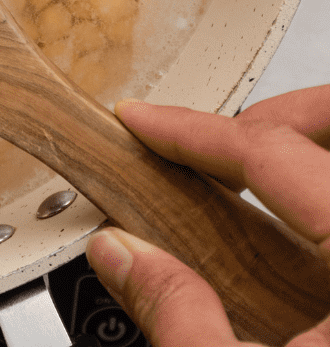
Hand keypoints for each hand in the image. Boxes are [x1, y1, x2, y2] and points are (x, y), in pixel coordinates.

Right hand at [85, 85, 329, 344]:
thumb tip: (123, 255)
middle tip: (209, 132)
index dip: (190, 132)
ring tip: (243, 178)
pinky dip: (317, 206)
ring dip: (298, 161)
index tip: (140, 122)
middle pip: (326, 139)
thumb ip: (179, 314)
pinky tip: (288, 241)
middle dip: (272, 117)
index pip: (271, 153)